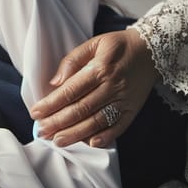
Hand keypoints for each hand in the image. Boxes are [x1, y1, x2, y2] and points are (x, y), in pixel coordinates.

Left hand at [29, 28, 158, 147]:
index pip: (70, 90)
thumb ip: (72, 61)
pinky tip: (90, 143)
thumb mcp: (93, 43)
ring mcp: (124, 100)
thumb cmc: (117, 46)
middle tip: (41, 132)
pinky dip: (105, 137)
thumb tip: (55, 82)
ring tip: (58, 141)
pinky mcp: (133, 110)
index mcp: (100, 68)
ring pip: (97, 121)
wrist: (151, 50)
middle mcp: (112, 86)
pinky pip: (118, 127)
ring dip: (76, 134)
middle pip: (81, 109)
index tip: (36, 113)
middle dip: (58, 122)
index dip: (51, 103)